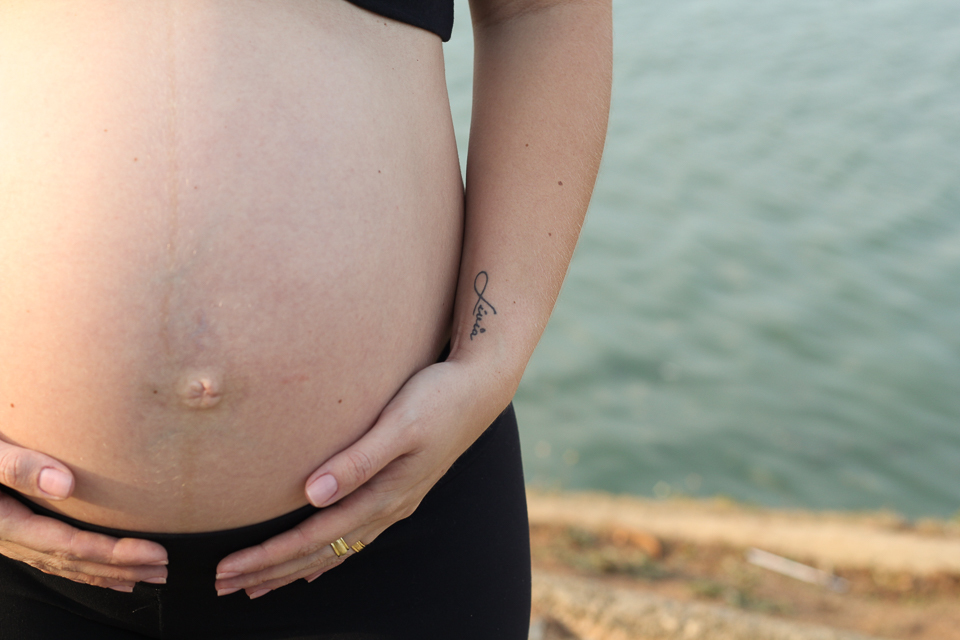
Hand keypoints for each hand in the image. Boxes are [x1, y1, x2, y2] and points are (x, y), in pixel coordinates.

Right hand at [0, 439, 168, 590]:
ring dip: (106, 572)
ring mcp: (6, 535)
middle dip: (120, 569)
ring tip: (147, 577)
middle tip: (165, 571)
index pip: (68, 544)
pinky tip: (104, 571)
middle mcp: (6, 535)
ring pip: (61, 563)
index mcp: (3, 520)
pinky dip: (80, 565)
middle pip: (70, 560)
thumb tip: (65, 484)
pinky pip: (48, 555)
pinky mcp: (8, 525)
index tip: (155, 553)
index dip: (113, 552)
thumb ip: (17, 465)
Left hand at [214, 357, 510, 598]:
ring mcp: (395, 503)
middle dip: (271, 571)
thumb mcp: (399, 424)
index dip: (269, 556)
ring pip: (336, 549)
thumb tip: (312, 494)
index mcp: (384, 495)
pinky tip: (316, 564)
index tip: (227, 569)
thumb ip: (358, 459)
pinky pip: (355, 537)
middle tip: (223, 586)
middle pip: (320, 552)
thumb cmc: (437, 398)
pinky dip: (329, 555)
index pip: (314, 537)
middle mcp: (388, 508)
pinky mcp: (398, 491)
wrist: (480, 388)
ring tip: (258, 586)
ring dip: (295, 569)